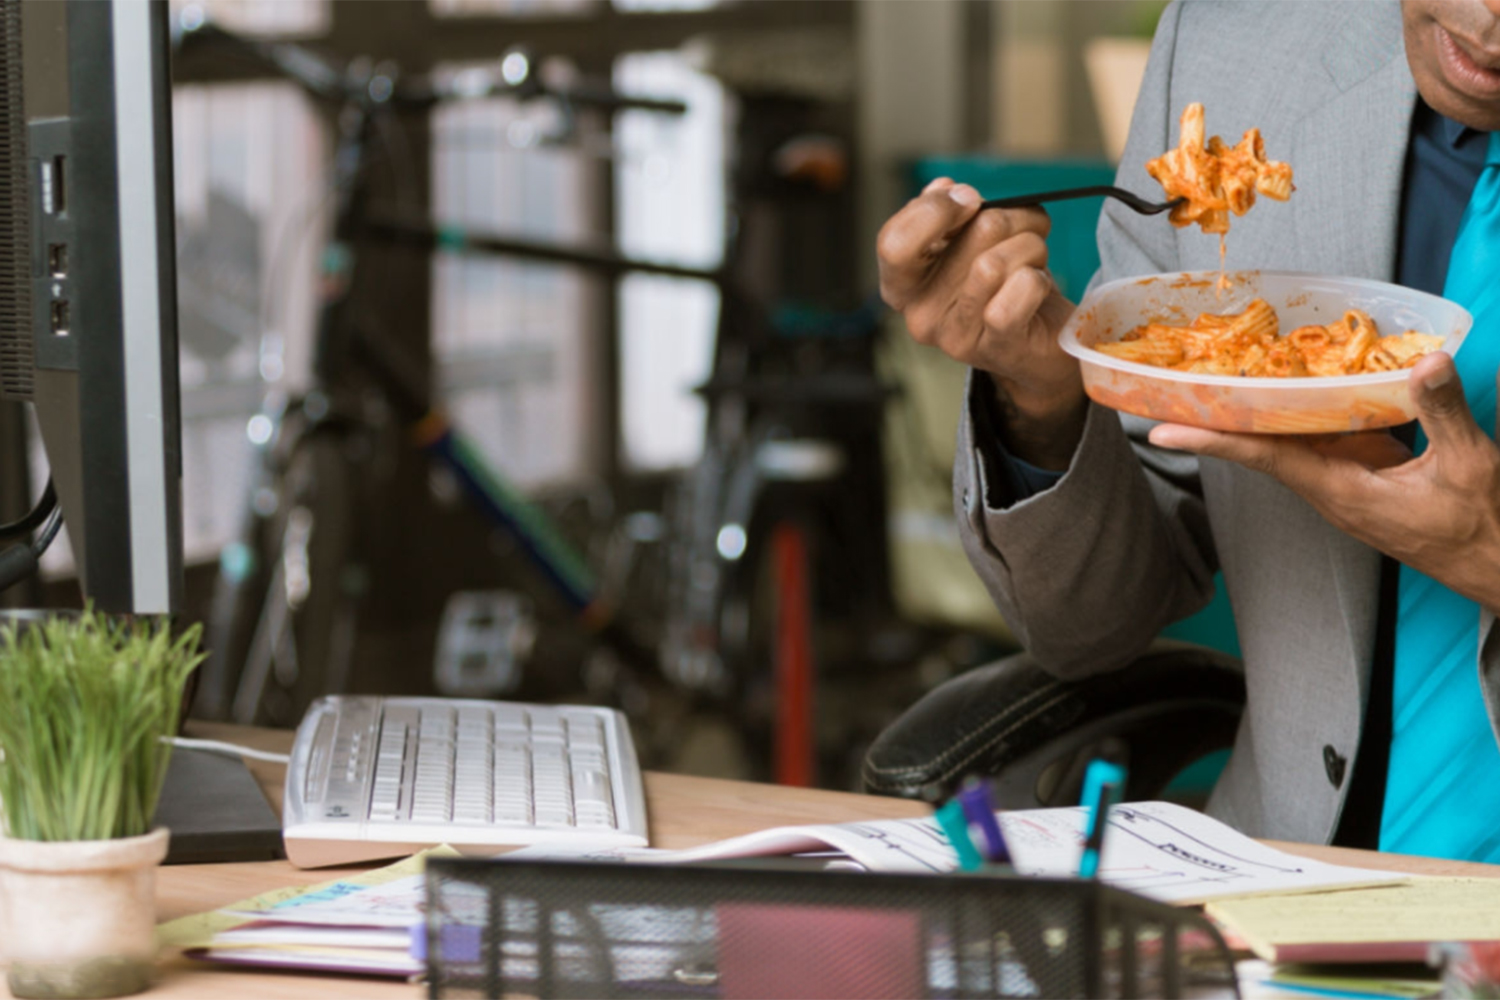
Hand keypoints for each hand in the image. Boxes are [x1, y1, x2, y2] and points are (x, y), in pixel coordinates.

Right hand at [876, 177, 1084, 467]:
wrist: (1037, 344)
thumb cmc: (1001, 285)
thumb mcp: (966, 243)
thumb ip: (947, 216)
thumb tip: (944, 188)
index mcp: (903, 285)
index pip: (893, 243)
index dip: (935, 209)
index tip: (969, 198)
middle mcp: (920, 315)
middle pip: (972, 232)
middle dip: (1011, 217)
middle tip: (1022, 229)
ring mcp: (955, 335)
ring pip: (996, 261)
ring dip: (1030, 246)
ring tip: (1033, 258)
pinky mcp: (995, 347)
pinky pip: (1019, 289)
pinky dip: (1039, 276)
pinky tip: (1037, 285)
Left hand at [1147, 353, 1499, 611]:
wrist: (1497, 569)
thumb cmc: (1483, 527)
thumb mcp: (1471, 465)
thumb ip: (1443, 412)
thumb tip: (1426, 361)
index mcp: (1342, 491)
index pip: (1264, 457)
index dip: (1212, 440)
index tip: (1162, 430)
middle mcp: (1330, 490)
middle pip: (1262, 445)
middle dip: (1217, 417)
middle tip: (1172, 384)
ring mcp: (1343, 485)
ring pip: (1288, 442)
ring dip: (1254, 413)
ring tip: (1211, 377)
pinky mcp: (1361, 480)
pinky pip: (1318, 441)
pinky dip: (1299, 414)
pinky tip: (1291, 386)